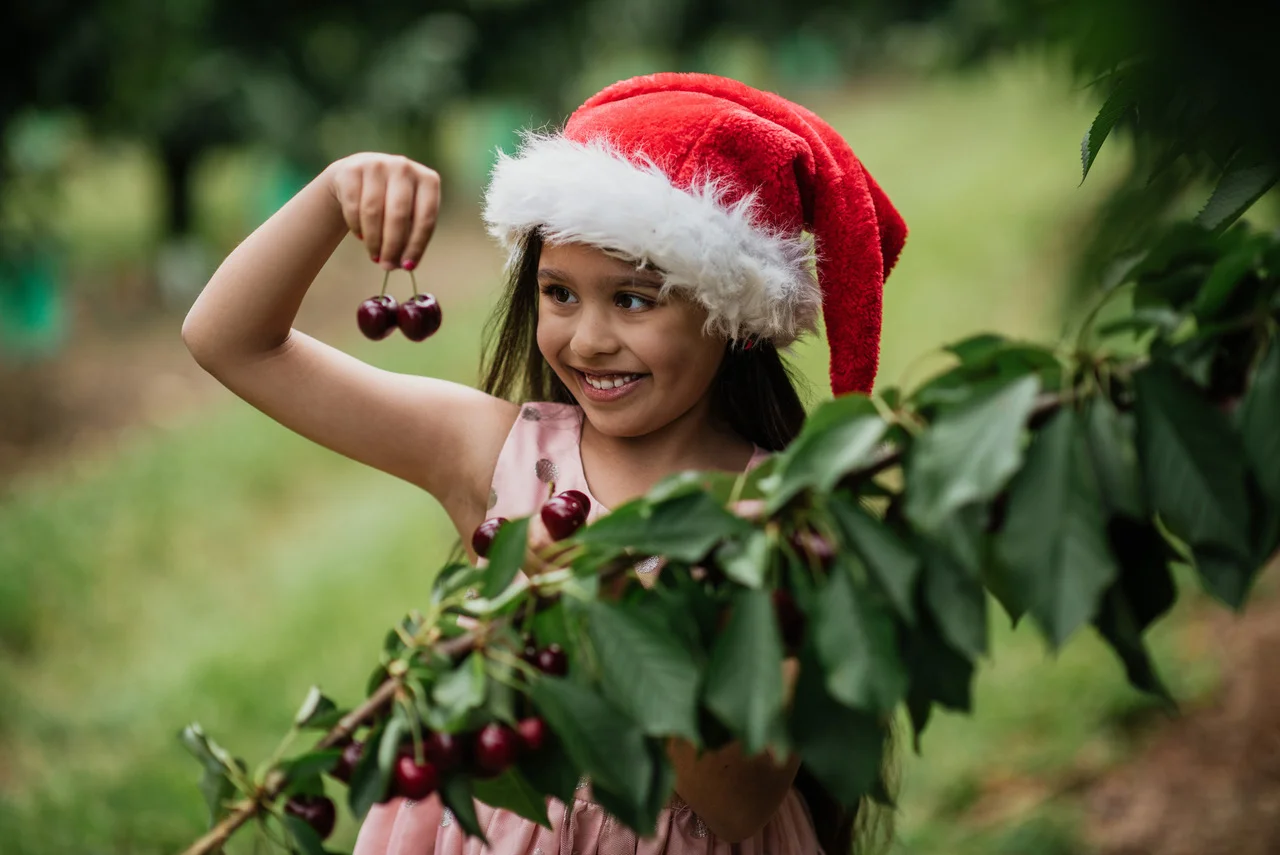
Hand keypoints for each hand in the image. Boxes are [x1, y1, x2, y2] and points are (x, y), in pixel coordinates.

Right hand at [325, 153, 440, 271]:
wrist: (361, 175)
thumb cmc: (393, 201)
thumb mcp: (411, 213)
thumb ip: (411, 236)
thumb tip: (403, 265)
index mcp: (428, 180)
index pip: (426, 218)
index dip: (417, 245)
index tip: (407, 267)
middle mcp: (404, 167)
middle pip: (399, 215)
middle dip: (392, 246)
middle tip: (387, 266)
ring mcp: (377, 164)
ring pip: (373, 212)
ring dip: (374, 241)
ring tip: (375, 256)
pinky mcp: (352, 169)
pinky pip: (353, 207)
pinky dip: (357, 227)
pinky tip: (361, 236)